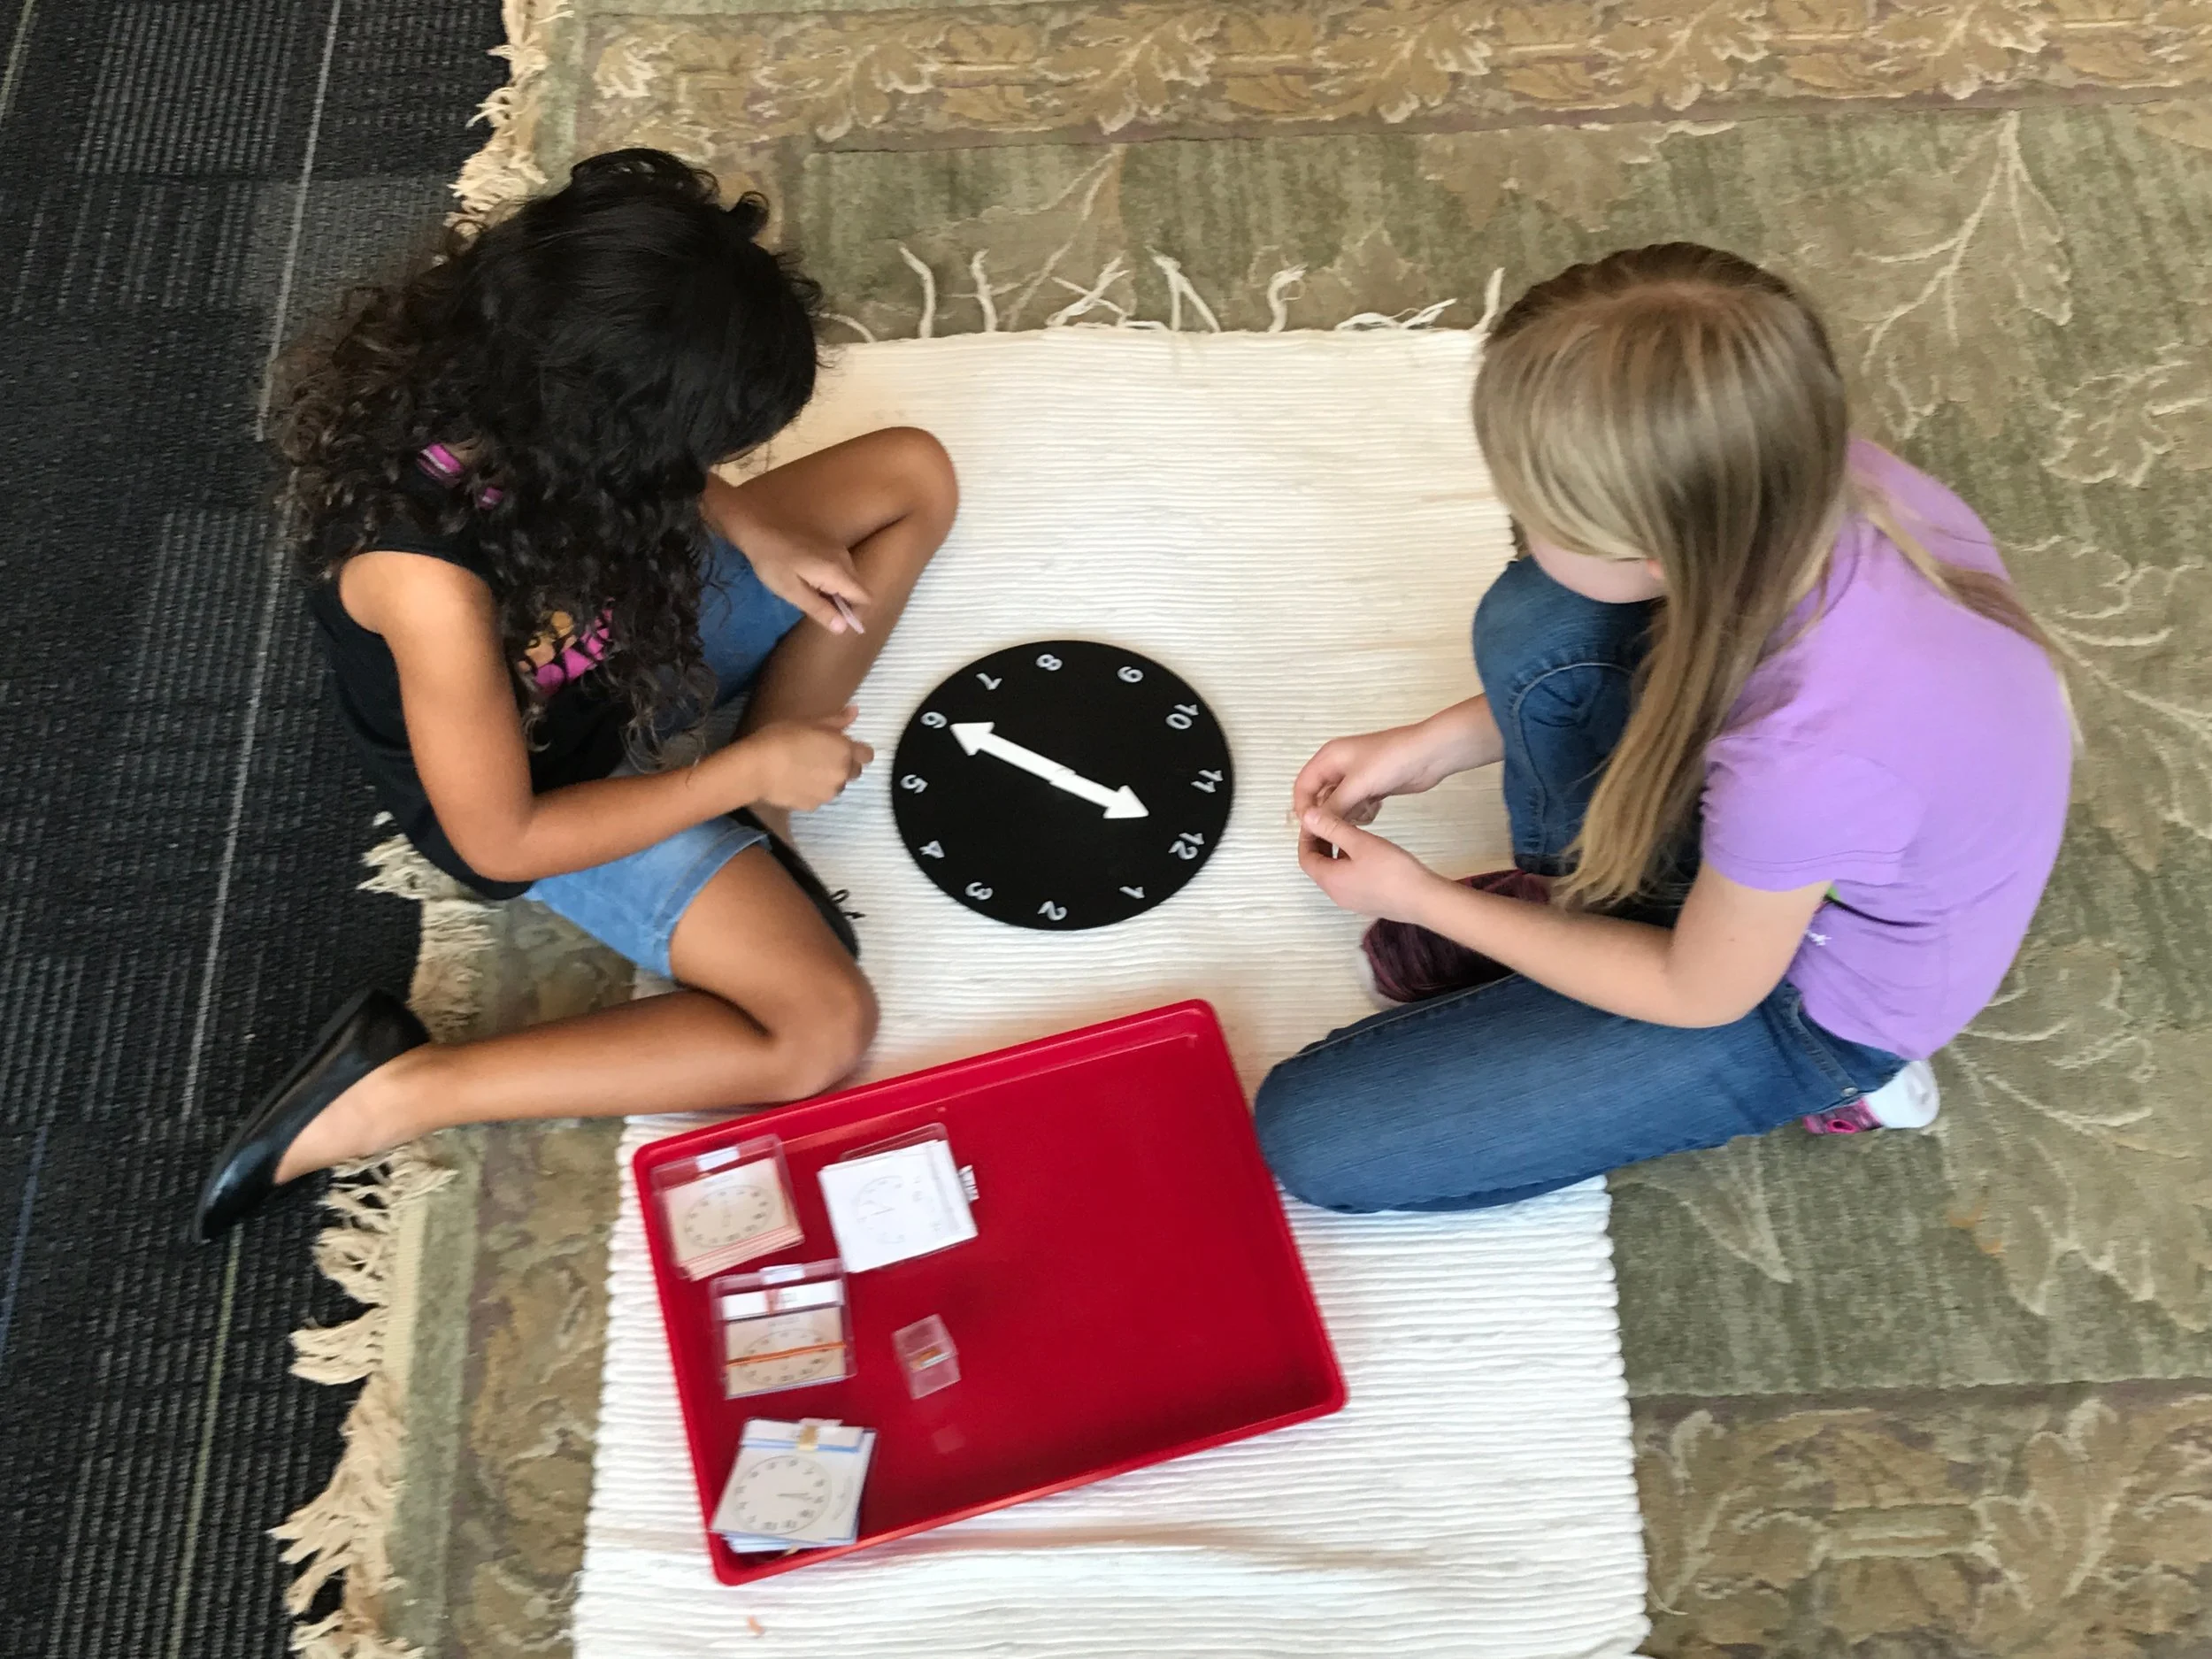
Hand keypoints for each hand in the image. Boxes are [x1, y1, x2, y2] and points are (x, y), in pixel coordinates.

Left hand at [711, 490, 872, 634]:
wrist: (759, 524)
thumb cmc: (772, 561)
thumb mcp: (792, 591)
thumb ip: (819, 610)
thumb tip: (843, 629)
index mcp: (837, 572)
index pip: (864, 598)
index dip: (855, 613)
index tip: (835, 620)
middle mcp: (844, 558)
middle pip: (858, 588)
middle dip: (844, 603)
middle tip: (817, 608)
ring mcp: (838, 547)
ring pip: (849, 577)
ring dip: (836, 590)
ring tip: (809, 592)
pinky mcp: (829, 542)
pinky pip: (840, 566)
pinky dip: (831, 577)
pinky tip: (808, 576)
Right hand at [732, 708, 873, 811]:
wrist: (757, 769)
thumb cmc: (782, 738)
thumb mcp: (810, 722)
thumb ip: (837, 720)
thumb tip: (855, 710)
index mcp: (845, 750)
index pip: (867, 755)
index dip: (857, 750)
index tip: (843, 746)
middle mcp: (842, 774)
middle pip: (854, 771)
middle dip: (843, 765)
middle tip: (821, 757)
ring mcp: (828, 793)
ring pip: (837, 786)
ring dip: (829, 779)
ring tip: (805, 770)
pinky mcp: (813, 806)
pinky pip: (819, 797)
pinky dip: (813, 791)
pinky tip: (795, 782)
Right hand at [1291, 720, 1456, 825]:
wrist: (1429, 755)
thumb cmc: (1391, 761)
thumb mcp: (1357, 784)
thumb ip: (1332, 805)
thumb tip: (1310, 822)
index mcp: (1329, 758)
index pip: (1303, 785)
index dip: (1304, 807)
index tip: (1314, 828)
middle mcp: (1339, 767)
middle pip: (1321, 797)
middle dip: (1329, 813)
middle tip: (1341, 827)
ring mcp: (1356, 777)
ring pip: (1339, 804)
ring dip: (1348, 814)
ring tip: (1365, 811)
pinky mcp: (1371, 787)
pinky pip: (1356, 806)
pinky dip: (1362, 812)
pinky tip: (1376, 808)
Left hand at [1297, 805, 1443, 921]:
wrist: (1423, 900)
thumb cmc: (1391, 869)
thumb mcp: (1360, 842)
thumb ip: (1332, 827)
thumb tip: (1307, 816)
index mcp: (1329, 880)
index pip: (1305, 858)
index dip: (1306, 837)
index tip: (1316, 819)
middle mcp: (1336, 894)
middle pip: (1318, 867)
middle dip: (1320, 844)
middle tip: (1331, 823)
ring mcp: (1352, 902)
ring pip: (1334, 874)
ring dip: (1335, 854)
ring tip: (1349, 834)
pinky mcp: (1368, 903)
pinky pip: (1349, 881)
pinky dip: (1347, 865)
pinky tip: (1366, 853)